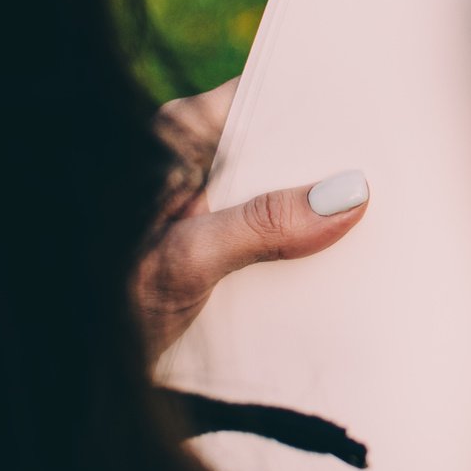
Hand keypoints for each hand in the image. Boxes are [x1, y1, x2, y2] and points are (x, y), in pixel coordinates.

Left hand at [130, 76, 370, 358]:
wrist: (79, 371)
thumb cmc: (108, 304)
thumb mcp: (189, 260)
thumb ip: (263, 224)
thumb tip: (346, 194)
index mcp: (172, 139)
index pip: (260, 98)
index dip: (316, 104)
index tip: (375, 114)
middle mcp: (190, 166)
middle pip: (279, 152)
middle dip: (328, 168)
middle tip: (390, 178)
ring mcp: (206, 210)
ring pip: (281, 198)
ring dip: (319, 217)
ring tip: (379, 224)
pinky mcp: (217, 250)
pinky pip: (275, 237)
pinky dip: (303, 251)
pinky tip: (342, 266)